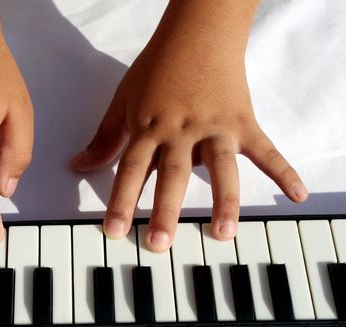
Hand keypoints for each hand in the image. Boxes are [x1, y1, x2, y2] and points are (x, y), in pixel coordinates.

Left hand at [71, 0, 306, 251]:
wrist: (197, 35)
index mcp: (150, 127)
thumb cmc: (157, 68)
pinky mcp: (242, 122)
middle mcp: (181, 131)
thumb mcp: (123, 101)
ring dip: (222, 200)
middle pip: (171, 175)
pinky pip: (265, 149)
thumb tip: (77, 165)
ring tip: (222, 233)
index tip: (114, 232)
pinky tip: (295, 193)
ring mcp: (215, 128)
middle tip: (160, 245)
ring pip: (220, 167)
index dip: (121, 201)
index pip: (132, 169)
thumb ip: (105, 137)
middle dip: (165, 210)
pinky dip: (282, 170)